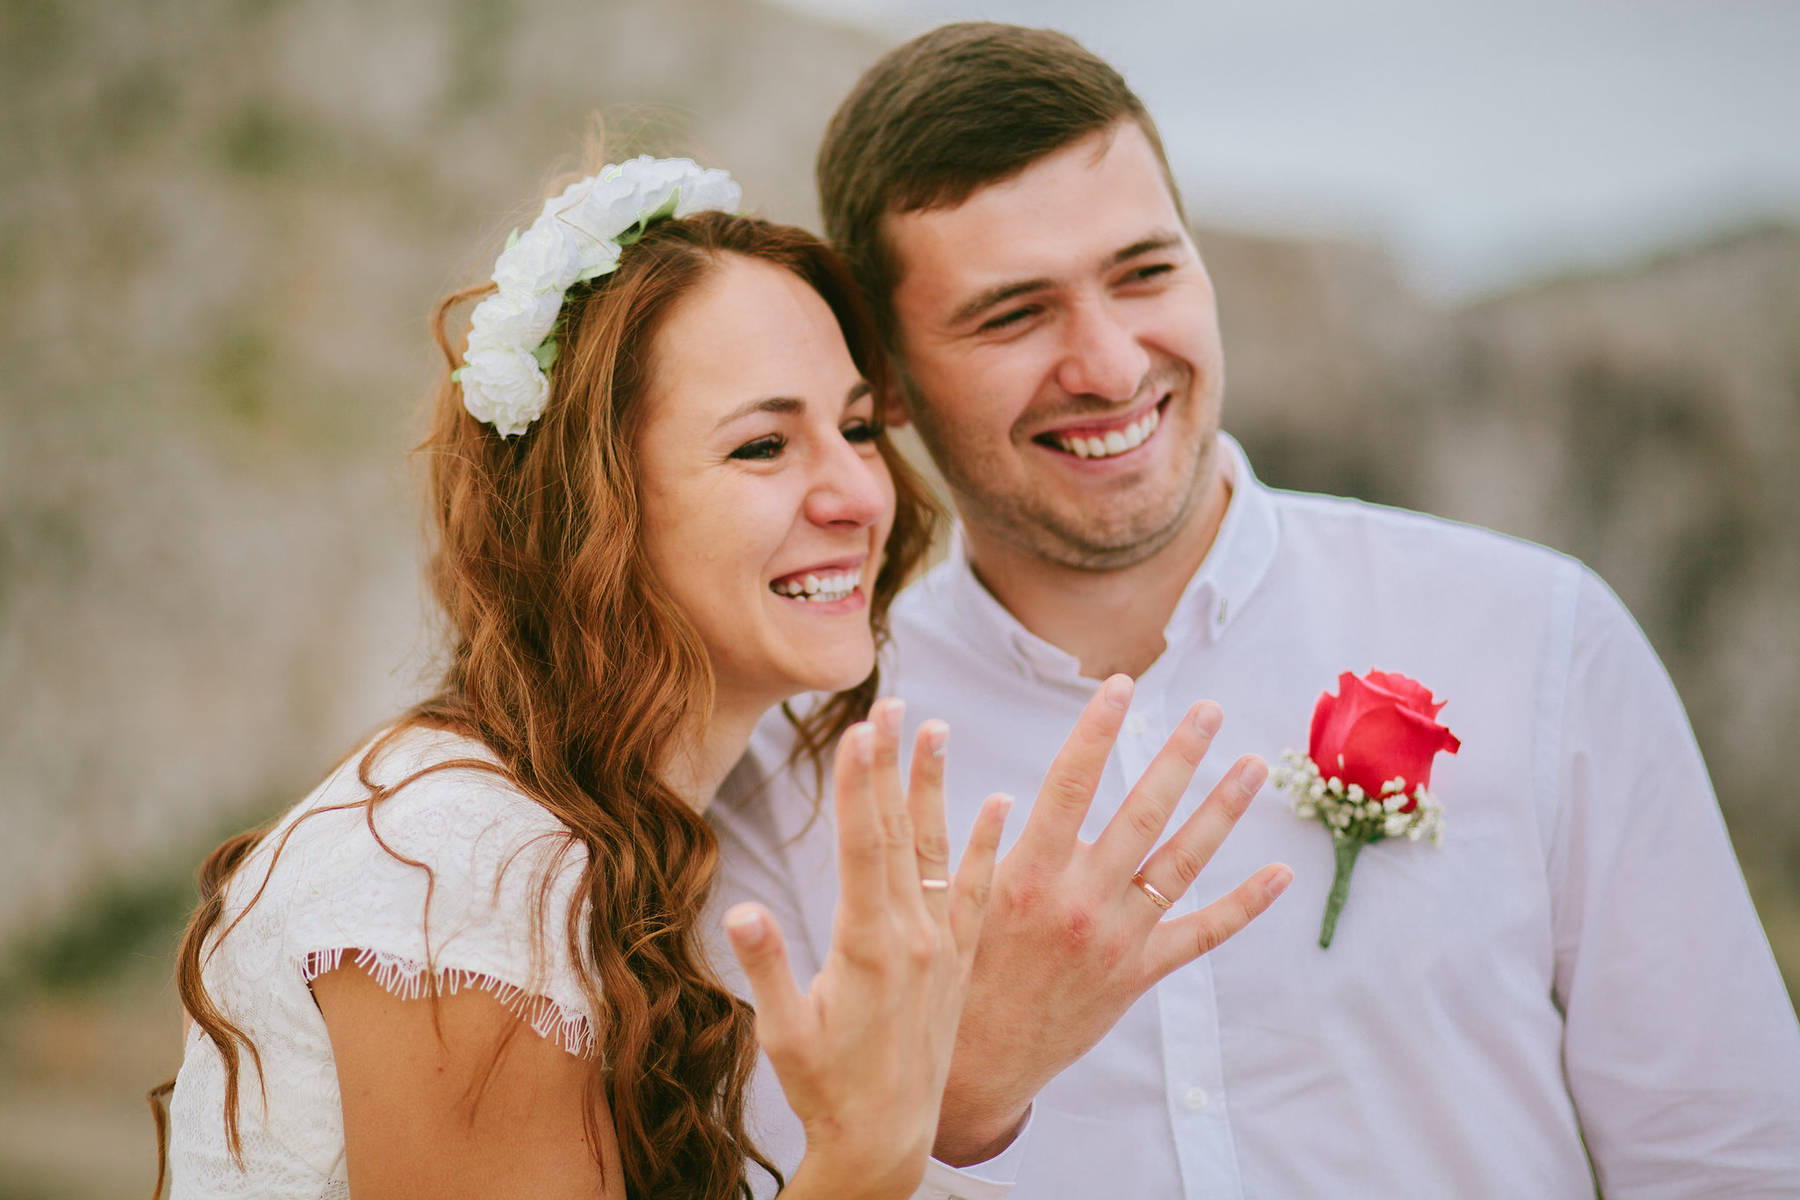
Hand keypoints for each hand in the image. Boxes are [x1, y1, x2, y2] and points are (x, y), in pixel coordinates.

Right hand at [726, 699, 1009, 1199]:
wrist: (889, 1141)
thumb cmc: (826, 1089)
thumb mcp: (784, 1034)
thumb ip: (768, 968)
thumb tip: (739, 913)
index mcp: (867, 948)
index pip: (863, 847)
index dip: (860, 786)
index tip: (858, 732)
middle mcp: (912, 938)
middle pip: (898, 834)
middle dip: (889, 766)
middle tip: (889, 704)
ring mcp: (941, 947)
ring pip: (938, 851)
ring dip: (933, 788)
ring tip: (935, 729)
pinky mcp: (956, 961)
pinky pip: (976, 892)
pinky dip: (985, 846)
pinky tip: (997, 803)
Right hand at [933, 675, 1291, 1165]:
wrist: (974, 1064)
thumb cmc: (953, 973)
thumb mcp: (952, 902)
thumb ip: (973, 846)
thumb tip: (995, 792)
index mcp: (1027, 876)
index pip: (1069, 783)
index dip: (1097, 729)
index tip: (1119, 685)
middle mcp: (1080, 903)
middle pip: (1141, 812)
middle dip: (1179, 755)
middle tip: (1208, 709)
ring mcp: (1116, 941)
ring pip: (1181, 863)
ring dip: (1221, 810)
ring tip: (1252, 766)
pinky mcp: (1137, 976)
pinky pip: (1200, 935)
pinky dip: (1243, 905)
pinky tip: (1278, 874)